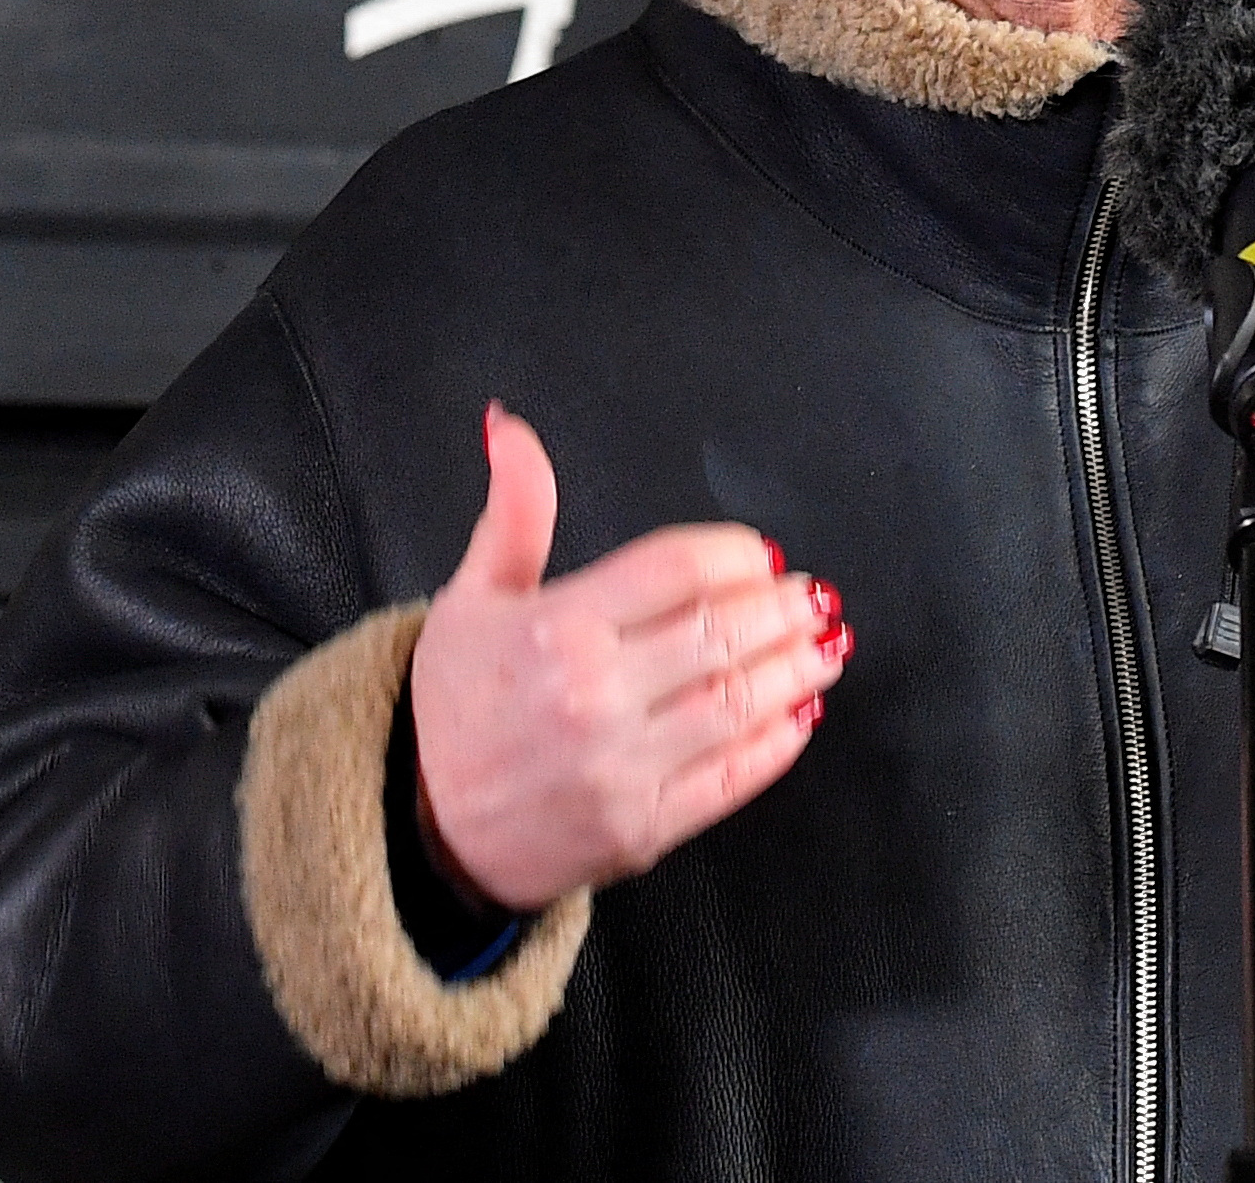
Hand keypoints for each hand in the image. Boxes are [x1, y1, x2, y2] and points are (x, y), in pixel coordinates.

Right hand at [406, 404, 846, 913]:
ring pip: (737, 702)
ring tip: (824, 643)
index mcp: (558, 628)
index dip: (735, 554)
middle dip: (780, 608)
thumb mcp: (470, 596)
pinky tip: (799, 715)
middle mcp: (594, 696)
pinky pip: (730, 780)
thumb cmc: (457, 707)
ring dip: (795, 668)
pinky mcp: (643, 827)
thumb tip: (510, 427)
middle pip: (719, 633)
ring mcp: (622, 768)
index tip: (761, 553)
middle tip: (811, 594)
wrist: (430, 827)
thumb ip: (514, 510)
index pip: (676, 569)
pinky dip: (776, 745)